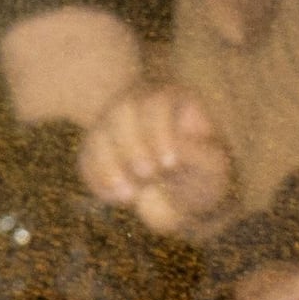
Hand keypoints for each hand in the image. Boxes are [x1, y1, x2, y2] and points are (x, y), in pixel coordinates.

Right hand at [77, 79, 236, 233]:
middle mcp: (137, 105)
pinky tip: (115, 199)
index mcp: (173, 101)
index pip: (157, 102)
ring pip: (97, 134)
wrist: (181, 194)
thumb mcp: (213, 165)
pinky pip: (85, 160)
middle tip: (147, 175)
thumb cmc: (202, 174)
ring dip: (109, 165)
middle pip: (120, 111)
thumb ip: (198, 155)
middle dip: (132, 145)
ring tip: (128, 195)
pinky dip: (97, 181)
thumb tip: (174, 151)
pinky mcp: (94, 150)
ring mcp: (110, 126)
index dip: (159, 132)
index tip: (169, 164)